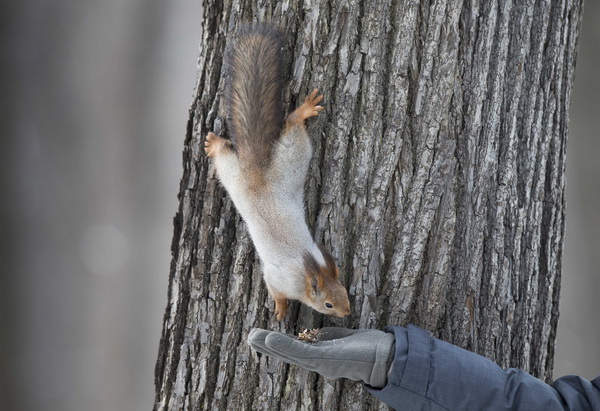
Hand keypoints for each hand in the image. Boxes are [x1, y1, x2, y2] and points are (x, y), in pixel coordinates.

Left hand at [247, 327, 394, 387]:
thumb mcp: (325, 354)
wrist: (383, 356)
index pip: (286, 351)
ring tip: (266, 335)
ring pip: (299, 344)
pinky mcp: (336, 342)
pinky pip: (316, 340)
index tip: (254, 337)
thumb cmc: (357, 357)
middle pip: (289, 349)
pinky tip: (300, 334)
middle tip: (251, 336)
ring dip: (282, 339)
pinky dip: (305, 336)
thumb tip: (272, 340)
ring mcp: (327, 350)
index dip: (270, 344)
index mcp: (313, 361)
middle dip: (270, 343)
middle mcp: (317, 357)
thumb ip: (297, 348)